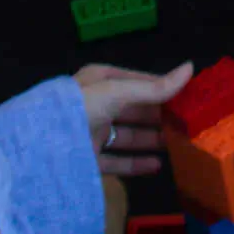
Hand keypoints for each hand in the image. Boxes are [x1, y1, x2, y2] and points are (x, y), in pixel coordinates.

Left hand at [75, 62, 190, 176]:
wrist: (42, 145)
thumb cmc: (81, 108)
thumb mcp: (119, 92)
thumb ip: (154, 88)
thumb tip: (191, 68)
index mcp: (101, 81)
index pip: (140, 82)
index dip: (163, 89)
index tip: (190, 98)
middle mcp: (97, 104)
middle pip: (135, 110)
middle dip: (160, 117)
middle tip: (190, 125)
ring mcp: (92, 132)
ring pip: (128, 136)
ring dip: (152, 140)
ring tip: (179, 145)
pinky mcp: (88, 158)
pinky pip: (117, 160)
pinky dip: (136, 163)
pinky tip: (158, 165)